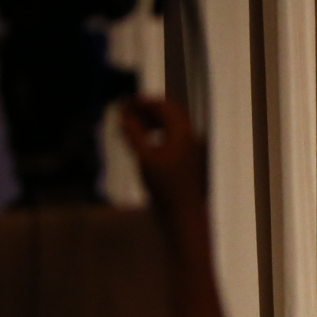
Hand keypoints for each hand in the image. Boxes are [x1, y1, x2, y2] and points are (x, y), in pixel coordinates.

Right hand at [118, 96, 207, 212]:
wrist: (184, 215)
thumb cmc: (164, 189)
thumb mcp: (144, 160)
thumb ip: (134, 135)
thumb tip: (124, 116)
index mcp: (183, 135)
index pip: (165, 107)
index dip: (144, 102)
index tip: (125, 102)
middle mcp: (191, 138)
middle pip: (170, 114)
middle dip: (148, 109)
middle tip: (126, 112)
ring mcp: (192, 149)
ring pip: (172, 126)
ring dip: (152, 121)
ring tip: (130, 125)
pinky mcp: (189, 160)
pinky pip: (173, 137)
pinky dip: (157, 133)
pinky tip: (143, 140)